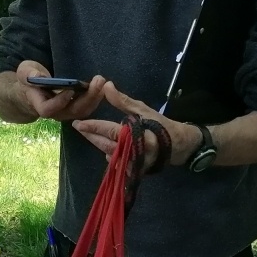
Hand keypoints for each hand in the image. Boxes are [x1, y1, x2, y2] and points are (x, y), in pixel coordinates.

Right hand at [16, 60, 108, 121]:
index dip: (59, 102)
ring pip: (82, 111)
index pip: (48, 109)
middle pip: (72, 111)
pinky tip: (102, 86)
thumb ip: (28, 74)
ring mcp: (66, 113)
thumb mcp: (24, 72)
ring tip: (102, 82)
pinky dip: (96, 98)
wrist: (33, 89)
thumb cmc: (29, 79)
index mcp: (39, 104)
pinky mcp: (75, 109)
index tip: (70, 89)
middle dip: (87, 97)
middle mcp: (55, 112)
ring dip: (95, 98)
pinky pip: (87, 107)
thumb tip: (37, 75)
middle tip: (98, 81)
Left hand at [72, 83, 196, 169]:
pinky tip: (107, 146)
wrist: (178, 145)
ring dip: (99, 144)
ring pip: (109, 155)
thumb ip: (122, 101)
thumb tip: (106, 86)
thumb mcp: (142, 110)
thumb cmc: (160, 125)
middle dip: (91, 136)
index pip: (109, 131)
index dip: (92, 127)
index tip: (78, 124)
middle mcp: (134, 152)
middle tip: (78, 128)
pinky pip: (117, 164)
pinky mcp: (135, 171)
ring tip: (90, 134)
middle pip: (105, 145)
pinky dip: (111, 155)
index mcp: (136, 135)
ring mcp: (134, 164)